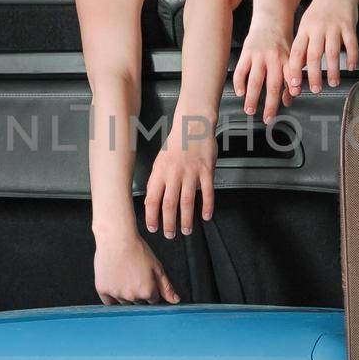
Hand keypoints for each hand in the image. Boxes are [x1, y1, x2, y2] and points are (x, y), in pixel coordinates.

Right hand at [94, 232, 179, 304]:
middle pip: (138, 302)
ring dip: (125, 293)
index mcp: (147, 291)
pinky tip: (114, 283)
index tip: (145, 278)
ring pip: (124, 302)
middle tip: (134, 274)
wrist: (117, 238)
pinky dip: (111, 295)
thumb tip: (175, 301)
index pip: (152, 300)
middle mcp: (132, 296)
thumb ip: (166, 287)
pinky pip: (108, 301)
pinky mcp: (102, 289)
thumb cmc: (137, 249)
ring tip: (124, 275)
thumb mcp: (157, 267)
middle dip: (138, 291)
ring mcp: (116, 293)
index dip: (150, 288)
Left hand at [145, 123, 217, 237]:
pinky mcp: (206, 170)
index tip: (153, 227)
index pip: (152, 198)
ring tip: (186, 230)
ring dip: (186, 219)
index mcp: (160, 171)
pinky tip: (206, 216)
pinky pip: (207, 192)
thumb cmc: (176, 143)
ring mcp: (191, 172)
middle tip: (170, 235)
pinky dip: (207, 206)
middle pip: (169, 204)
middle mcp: (174, 173)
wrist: (193, 124)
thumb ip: (156, 181)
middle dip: (169, 223)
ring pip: (187, 201)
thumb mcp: (160, 161)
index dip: (151, 216)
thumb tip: (150, 201)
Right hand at [233, 17, 294, 122]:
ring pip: (255, 80)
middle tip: (268, 118)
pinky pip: (241, 70)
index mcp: (288, 59)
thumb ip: (291, 78)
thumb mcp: (292, 57)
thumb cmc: (283, 42)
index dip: (291, 88)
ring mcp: (259, 55)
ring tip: (250, 110)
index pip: (291, 77)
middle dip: (270, 103)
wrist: (271, 19)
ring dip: (252, 97)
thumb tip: (290, 100)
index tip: (290, 101)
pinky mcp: (246, 53)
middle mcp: (274, 58)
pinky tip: (240, 93)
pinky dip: (239, 82)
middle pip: (273, 83)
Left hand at [286, 0, 358, 93]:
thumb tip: (297, 67)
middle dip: (314, 75)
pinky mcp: (349, 26)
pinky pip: (351, 44)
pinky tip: (351, 66)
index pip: (296, 52)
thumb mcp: (306, 26)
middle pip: (314, 55)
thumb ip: (303, 46)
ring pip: (332, 52)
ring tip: (333, 82)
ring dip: (333, 70)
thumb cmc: (320, 12)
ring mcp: (334, 27)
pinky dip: (352, 57)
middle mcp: (318, 29)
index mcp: (305, 30)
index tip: (294, 83)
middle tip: (315, 89)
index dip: (294, 69)